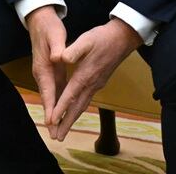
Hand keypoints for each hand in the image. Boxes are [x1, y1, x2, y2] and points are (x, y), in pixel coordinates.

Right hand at [26, 5, 67, 132]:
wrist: (40, 19)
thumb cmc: (49, 27)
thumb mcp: (55, 35)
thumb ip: (58, 47)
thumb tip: (60, 58)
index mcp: (44, 66)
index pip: (48, 90)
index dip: (50, 106)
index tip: (52, 121)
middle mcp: (42, 73)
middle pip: (48, 99)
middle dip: (52, 117)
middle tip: (56, 135)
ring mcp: (45, 73)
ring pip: (51, 97)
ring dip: (54, 113)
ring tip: (58, 130)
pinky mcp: (51, 71)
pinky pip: (55, 91)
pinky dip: (58, 103)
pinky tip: (62, 112)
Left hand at [49, 18, 141, 140]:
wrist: (123, 38)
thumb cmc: (102, 37)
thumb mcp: (86, 39)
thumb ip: (73, 50)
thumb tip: (61, 58)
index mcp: (86, 74)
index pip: (70, 95)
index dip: (60, 108)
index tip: (52, 121)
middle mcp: (92, 84)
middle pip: (77, 107)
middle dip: (66, 123)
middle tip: (57, 137)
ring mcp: (97, 84)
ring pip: (82, 106)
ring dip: (72, 119)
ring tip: (63, 130)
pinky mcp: (99, 82)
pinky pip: (86, 100)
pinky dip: (78, 109)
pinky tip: (74, 112)